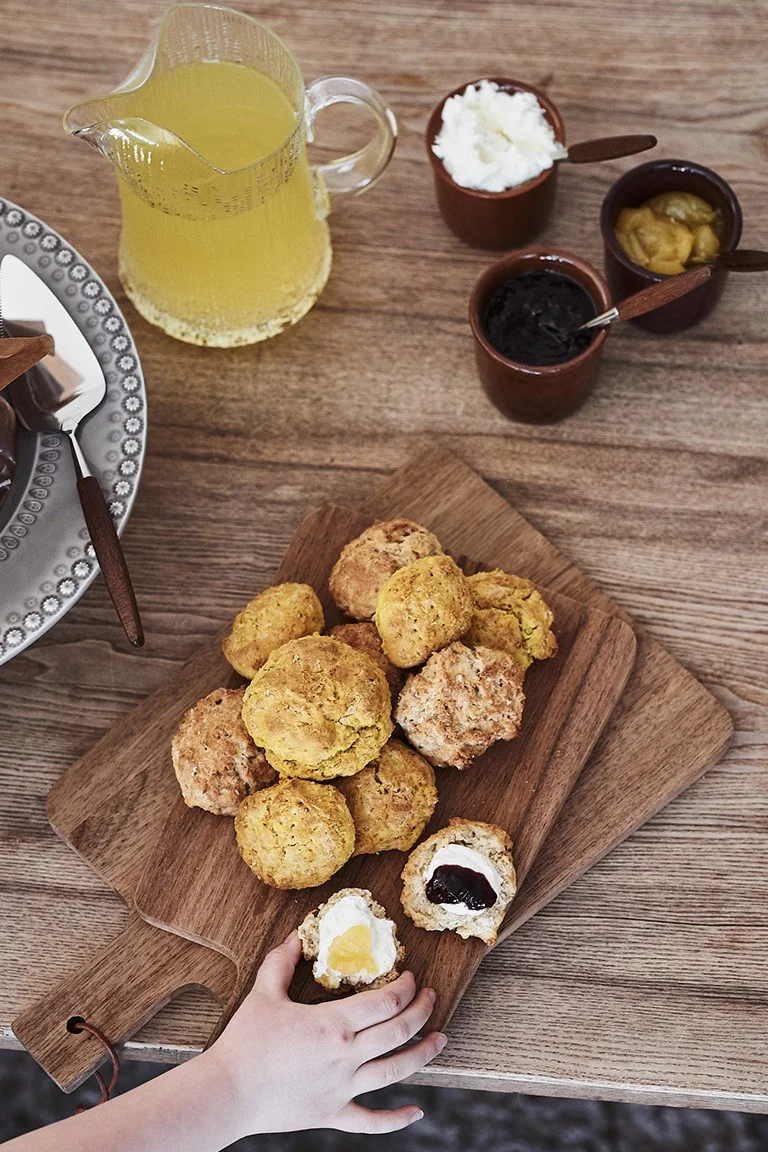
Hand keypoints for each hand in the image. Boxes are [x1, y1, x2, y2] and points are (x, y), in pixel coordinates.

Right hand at [206, 931, 445, 1136]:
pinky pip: (371, 1120)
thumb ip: (282, 961)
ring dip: (423, 1054)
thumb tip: (296, 935)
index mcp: (333, 1023)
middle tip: (431, 997)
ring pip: (395, 1071)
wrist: (227, 1092)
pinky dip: (396, 1119)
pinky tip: (417, 1112)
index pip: (385, 1001)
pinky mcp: (332, 1113)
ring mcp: (342, 1088)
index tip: (412, 977)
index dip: (405, 987)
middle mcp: (346, 1056)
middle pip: (398, 1031)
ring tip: (440, 1041)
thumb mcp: (264, 992)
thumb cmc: (245, 1042)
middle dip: (421, 1011)